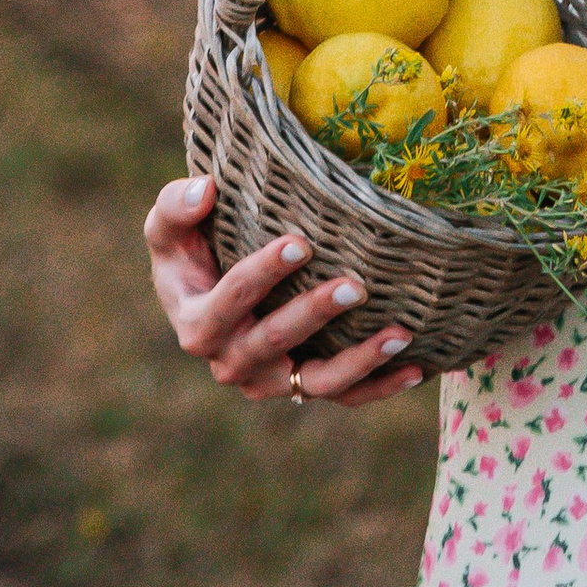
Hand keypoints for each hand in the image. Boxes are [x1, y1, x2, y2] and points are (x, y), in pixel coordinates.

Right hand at [143, 173, 428, 406]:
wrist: (210, 287)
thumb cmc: (191, 245)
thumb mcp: (170, 225)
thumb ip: (177, 205)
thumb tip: (206, 190)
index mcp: (197, 324)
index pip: (230, 299)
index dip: (262, 273)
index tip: (300, 243)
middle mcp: (231, 362)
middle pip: (275, 342)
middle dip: (315, 315)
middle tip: (356, 287)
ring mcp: (270, 380)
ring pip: (316, 381)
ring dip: (360, 361)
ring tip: (400, 334)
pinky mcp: (302, 386)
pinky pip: (343, 395)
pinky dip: (380, 386)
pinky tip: (416, 367)